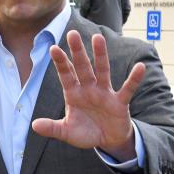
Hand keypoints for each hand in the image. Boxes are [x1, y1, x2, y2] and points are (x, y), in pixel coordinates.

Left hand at [31, 31, 141, 161]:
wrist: (107, 141)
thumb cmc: (86, 132)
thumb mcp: (67, 132)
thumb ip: (52, 128)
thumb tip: (34, 125)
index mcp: (74, 94)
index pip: (66, 75)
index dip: (61, 63)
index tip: (53, 48)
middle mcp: (89, 89)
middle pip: (82, 67)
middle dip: (77, 51)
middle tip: (72, 33)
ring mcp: (105, 93)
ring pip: (102, 71)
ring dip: (100, 55)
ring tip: (98, 38)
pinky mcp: (120, 102)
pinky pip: (127, 88)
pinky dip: (134, 79)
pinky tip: (140, 67)